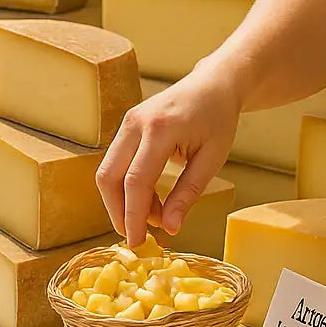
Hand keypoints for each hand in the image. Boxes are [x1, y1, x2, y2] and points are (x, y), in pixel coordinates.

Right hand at [95, 73, 241, 245]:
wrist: (214, 84)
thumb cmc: (218, 119)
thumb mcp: (212, 158)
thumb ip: (188, 193)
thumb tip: (169, 228)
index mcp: (160, 129)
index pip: (135, 181)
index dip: (133, 216)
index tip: (137, 242)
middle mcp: (136, 122)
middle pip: (109, 177)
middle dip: (118, 212)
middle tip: (138, 237)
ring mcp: (128, 121)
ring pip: (107, 171)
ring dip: (122, 201)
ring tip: (155, 216)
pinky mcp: (127, 125)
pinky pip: (116, 162)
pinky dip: (126, 186)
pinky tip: (151, 199)